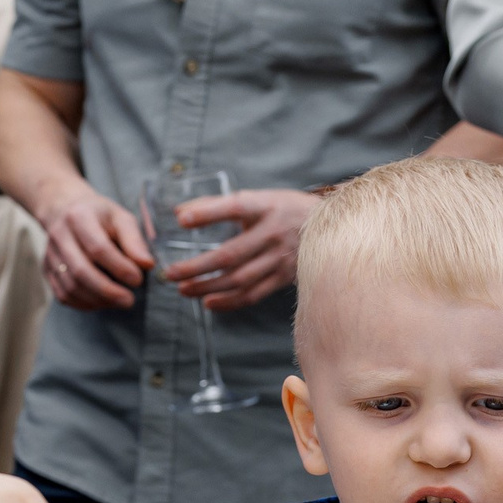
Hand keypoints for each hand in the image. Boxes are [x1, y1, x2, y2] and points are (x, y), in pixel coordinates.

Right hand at [35, 181, 153, 309]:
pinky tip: (101, 302)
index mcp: (80, 217)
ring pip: (70, 287)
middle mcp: (60, 235)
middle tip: (129, 300)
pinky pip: (63, 294)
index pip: (98, 247)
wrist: (64, 209)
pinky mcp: (47, 270)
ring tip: (118, 301)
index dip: (119, 267)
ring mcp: (50, 255)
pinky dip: (84, 304)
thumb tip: (147, 265)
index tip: (138, 280)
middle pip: (80, 271)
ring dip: (97, 300)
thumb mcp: (120, 217)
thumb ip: (134, 241)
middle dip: (107, 291)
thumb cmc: (98, 215)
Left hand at [163, 188, 321, 310]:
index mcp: (266, 207)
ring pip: (239, 279)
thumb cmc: (283, 210)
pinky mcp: (284, 278)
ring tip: (184, 290)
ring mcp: (280, 258)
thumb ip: (216, 206)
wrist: (331, 227)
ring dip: (208, 287)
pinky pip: (254, 294)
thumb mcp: (256, 200)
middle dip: (197, 267)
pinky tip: (209, 303)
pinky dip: (230, 302)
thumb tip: (179, 213)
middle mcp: (273, 233)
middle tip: (171, 273)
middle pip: (231, 254)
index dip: (208, 214)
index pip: (235, 208)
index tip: (182, 220)